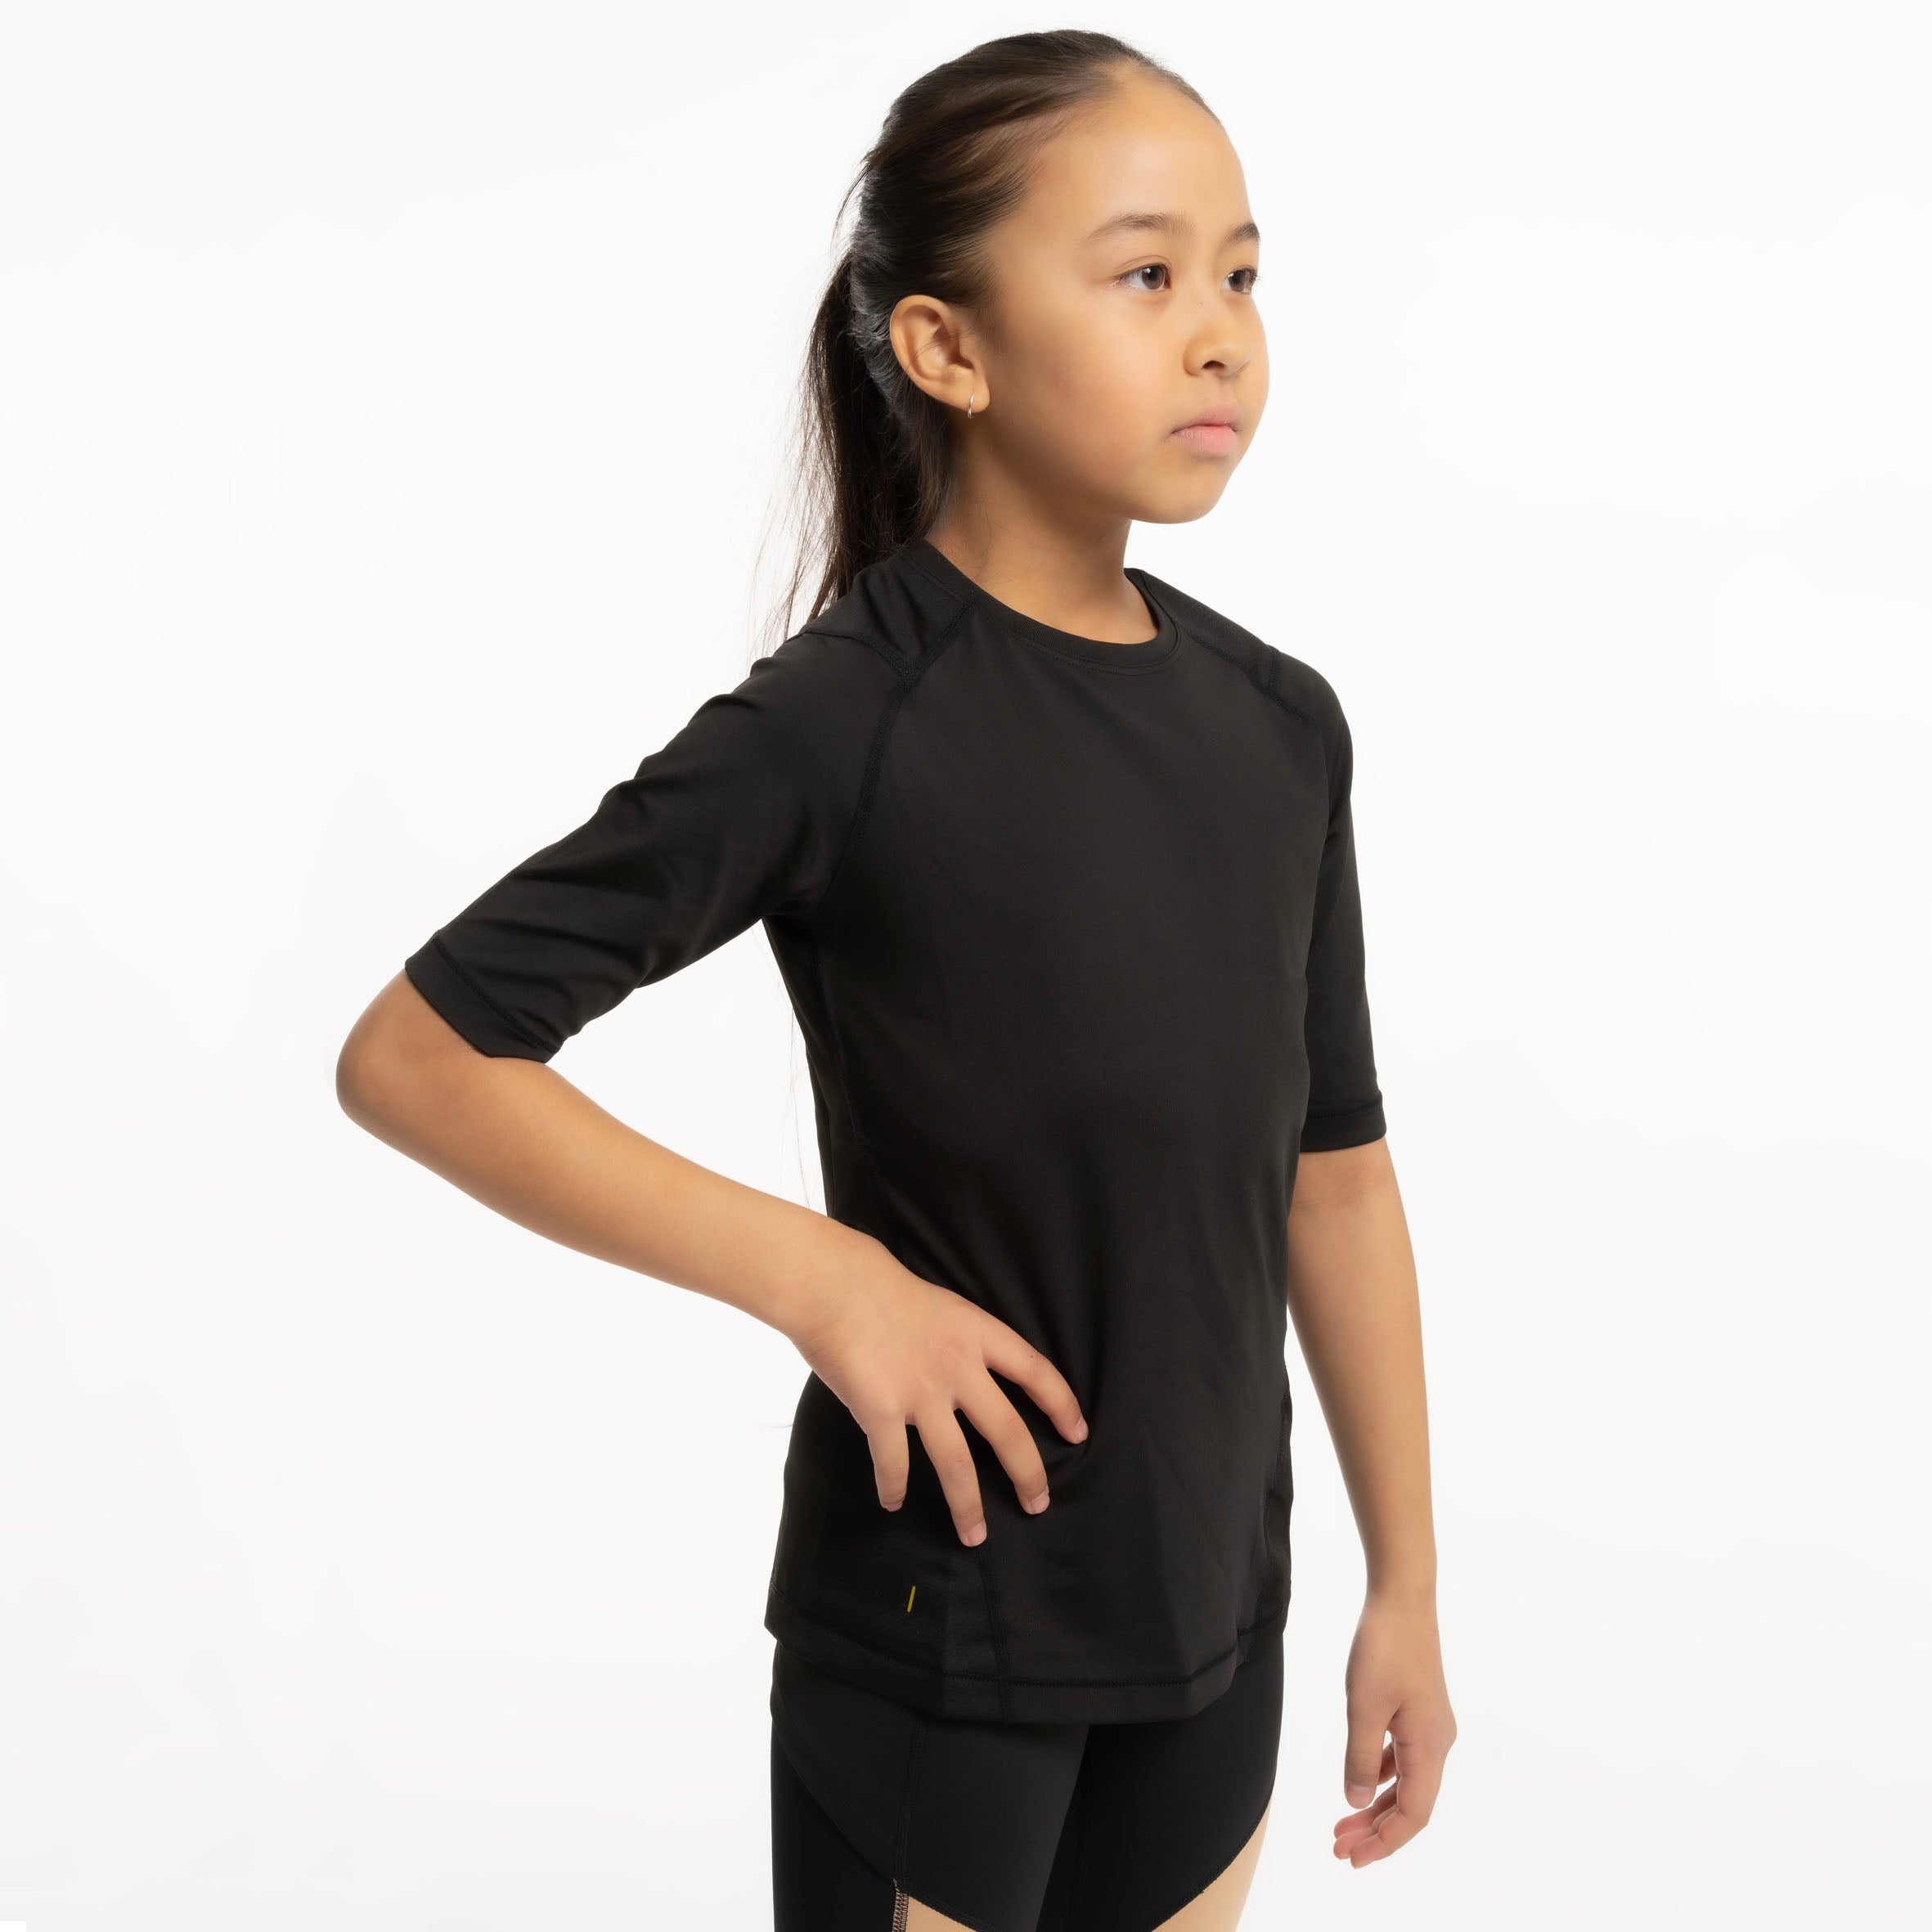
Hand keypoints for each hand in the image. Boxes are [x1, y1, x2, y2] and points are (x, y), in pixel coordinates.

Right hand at [787, 1233, 1088, 1545]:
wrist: (833, 1284)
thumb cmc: (876, 1285)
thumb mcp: (939, 1305)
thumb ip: (956, 1340)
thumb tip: (964, 1372)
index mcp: (976, 1334)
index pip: (1035, 1372)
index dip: (1061, 1405)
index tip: (1077, 1433)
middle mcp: (958, 1368)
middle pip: (1007, 1432)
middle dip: (1028, 1474)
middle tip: (1038, 1504)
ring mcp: (921, 1393)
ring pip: (957, 1465)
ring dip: (968, 1507)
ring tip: (974, 1535)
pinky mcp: (882, 1412)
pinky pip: (894, 1464)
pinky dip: (893, 1488)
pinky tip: (892, 1503)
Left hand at [1333, 1586, 1455, 1865]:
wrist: (1403, 1598)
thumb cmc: (1384, 1648)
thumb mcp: (1364, 1706)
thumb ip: (1359, 1757)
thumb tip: (1355, 1802)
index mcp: (1430, 1747)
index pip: (1413, 1814)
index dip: (1385, 1842)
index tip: (1352, 1858)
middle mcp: (1438, 1742)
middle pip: (1409, 1803)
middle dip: (1375, 1830)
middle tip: (1338, 1848)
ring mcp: (1430, 1726)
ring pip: (1405, 1781)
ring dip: (1375, 1805)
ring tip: (1342, 1825)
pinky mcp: (1419, 1710)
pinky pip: (1402, 1758)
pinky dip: (1380, 1775)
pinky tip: (1359, 1782)